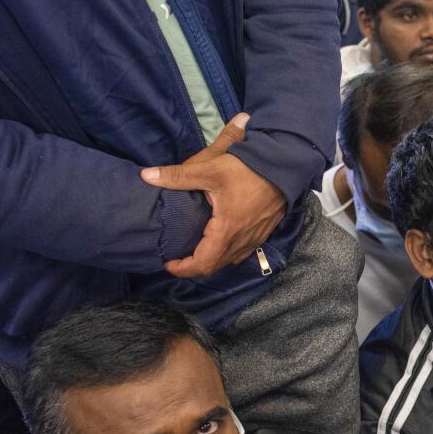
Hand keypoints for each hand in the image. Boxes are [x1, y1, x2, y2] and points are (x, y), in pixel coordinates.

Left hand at [141, 113, 287, 277]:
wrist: (286, 164)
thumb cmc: (248, 169)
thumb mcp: (209, 169)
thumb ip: (177, 176)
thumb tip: (146, 176)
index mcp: (226, 230)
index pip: (203, 263)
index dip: (184, 269)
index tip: (169, 263)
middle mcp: (242, 239)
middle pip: (216, 265)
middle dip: (196, 266)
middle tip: (179, 257)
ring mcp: (256, 236)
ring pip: (231, 259)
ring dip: (213, 259)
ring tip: (198, 249)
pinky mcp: (265, 230)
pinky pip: (244, 250)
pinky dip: (229, 252)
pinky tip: (223, 238)